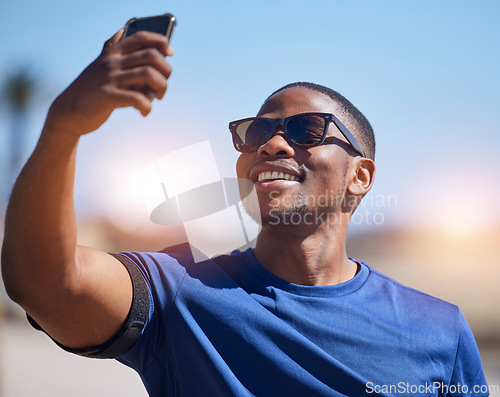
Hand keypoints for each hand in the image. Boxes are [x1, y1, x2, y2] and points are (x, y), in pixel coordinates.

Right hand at [45, 29, 172, 137]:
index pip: (141, 38)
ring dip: (161, 87)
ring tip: (157, 98)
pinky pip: (138, 99)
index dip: (160, 42)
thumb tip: (122, 31)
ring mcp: (110, 78)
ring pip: (148, 74)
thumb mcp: (99, 64)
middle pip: (151, 56)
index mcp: (112, 53)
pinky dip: (147, 107)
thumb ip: (112, 48)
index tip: (170, 53)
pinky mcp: (108, 96)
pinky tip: (144, 112)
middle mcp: (112, 62)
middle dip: (166, 71)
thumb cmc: (89, 89)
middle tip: (163, 86)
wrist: (68, 112)